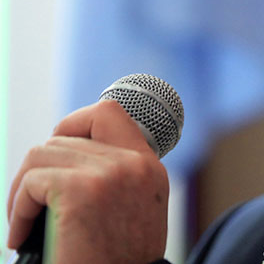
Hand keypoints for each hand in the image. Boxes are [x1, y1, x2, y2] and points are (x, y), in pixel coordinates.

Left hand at [7, 100, 168, 263]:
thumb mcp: (131, 211)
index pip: (109, 113)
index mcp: (149, 168)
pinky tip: (22, 236)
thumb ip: (114, 179)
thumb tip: (67, 154)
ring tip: (25, 222)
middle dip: (39, 167)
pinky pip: (32, 181)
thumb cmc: (117, 262)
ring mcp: (110, 174)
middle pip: (65, 134)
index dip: (75, 123)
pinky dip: (17, 210)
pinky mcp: (82, 191)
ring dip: (23, 189)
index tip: (60, 149)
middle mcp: (135, 164)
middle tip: (32, 202)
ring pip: (43, 153)